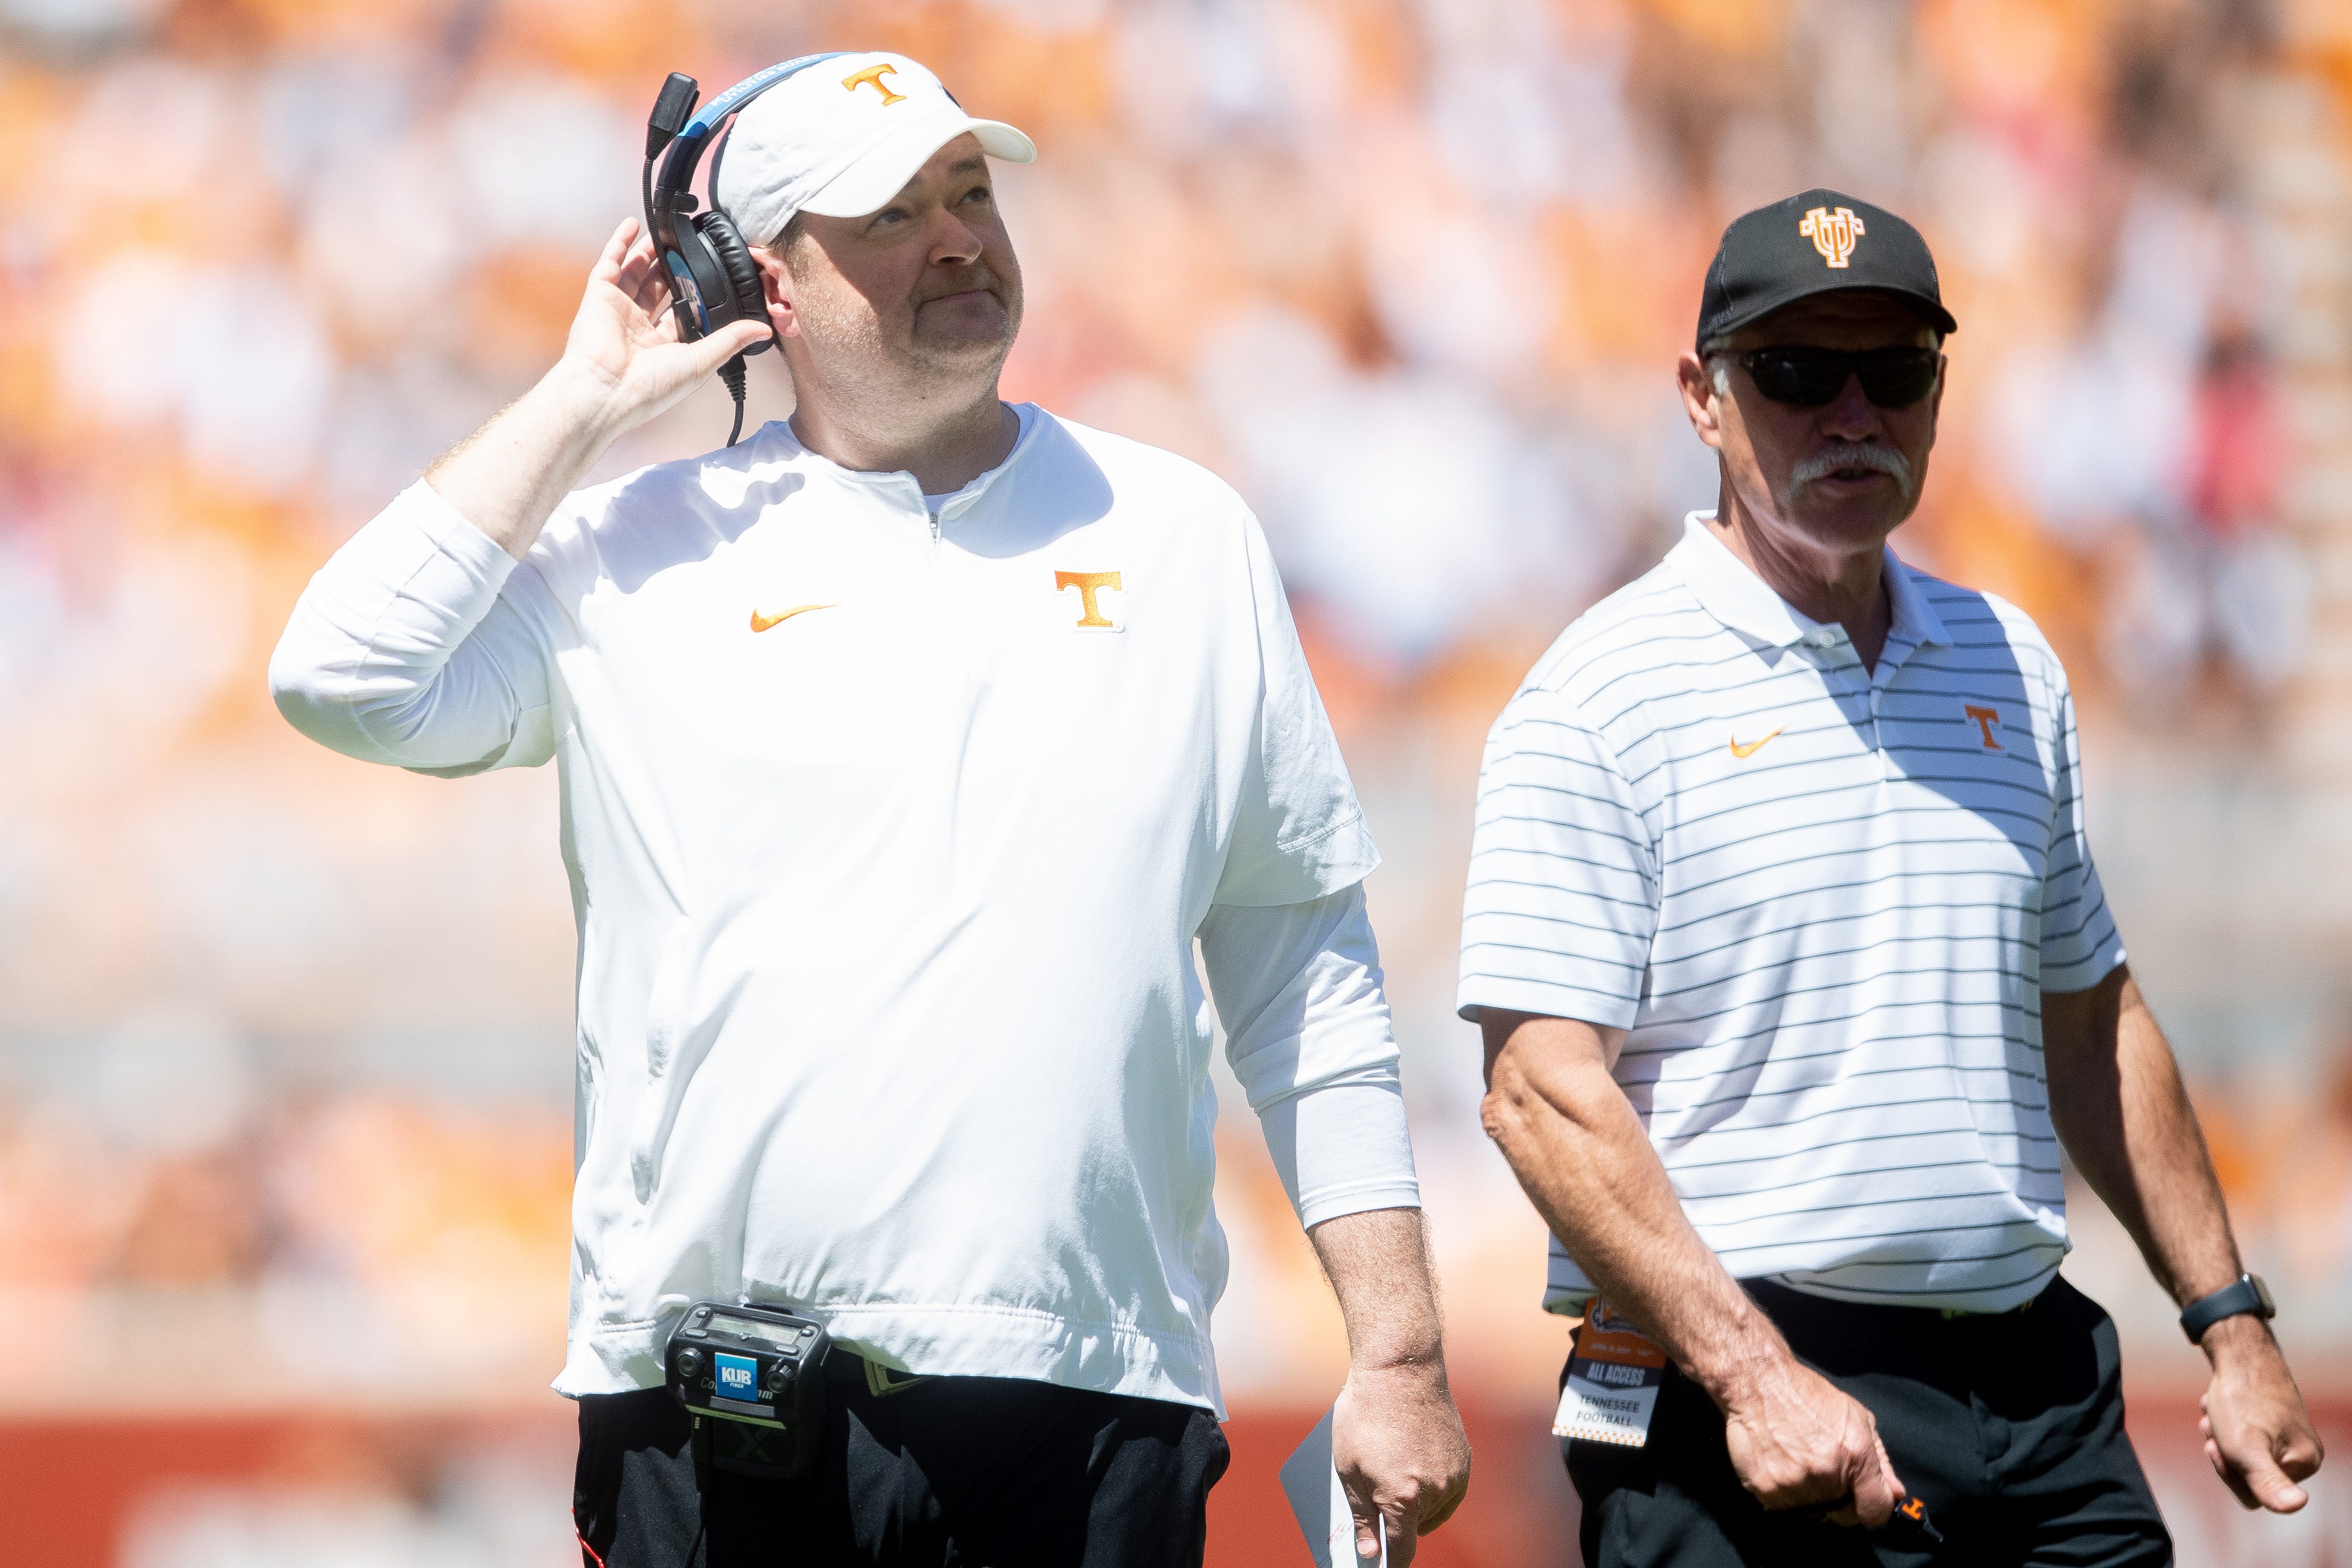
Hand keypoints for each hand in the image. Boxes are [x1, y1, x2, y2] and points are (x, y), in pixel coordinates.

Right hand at [556, 217, 772, 440]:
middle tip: (691, 246)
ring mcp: (619, 309)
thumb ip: (730, 340)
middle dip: (675, 267)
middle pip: (660, 288)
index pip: (685, 312)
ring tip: (669, 231)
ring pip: (637, 272)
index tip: (714, 274)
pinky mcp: (600, 296)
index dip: (697, 293)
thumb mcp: (701, 361)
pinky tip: (634, 224)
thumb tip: (764, 330)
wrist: (606, 390)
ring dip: (651, 251)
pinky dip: (620, 243)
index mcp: (665, 346)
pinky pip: (610, 264)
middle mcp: (641, 327)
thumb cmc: (651, 387)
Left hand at [1330, 1363, 1469, 1563]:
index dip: (1391, 1562)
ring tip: (1394, 1475)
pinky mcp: (1464, 1458)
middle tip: (1378, 1498)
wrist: (1401, 1370)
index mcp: (1402, 1497)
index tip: (1382, 1564)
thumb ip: (1362, 1515)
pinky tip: (1413, 1465)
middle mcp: (1434, 1490)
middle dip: (1397, 1522)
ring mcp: (1453, 1474)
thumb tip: (1370, 1552)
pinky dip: (1432, 1486)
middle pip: (1417, 1528)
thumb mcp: (1347, 1468)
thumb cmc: (1365, 1415)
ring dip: (1418, 1505)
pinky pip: (1449, 1488)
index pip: (1401, 1550)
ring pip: (1436, 1510)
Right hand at [1721, 1353, 1902, 1527]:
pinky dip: (1787, 1494)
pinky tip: (1782, 1467)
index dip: (1874, 1507)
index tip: (1865, 1498)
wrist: (1759, 1383)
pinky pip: (1785, 1508)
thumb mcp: (1857, 1418)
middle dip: (1842, 1501)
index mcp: (1856, 1456)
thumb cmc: (1811, 1396)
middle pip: (1844, 1516)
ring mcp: (1795, 1484)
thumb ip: (1880, 1461)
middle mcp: (1827, 1475)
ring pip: (1814, 1514)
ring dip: (1811, 1497)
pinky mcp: (1766, 1488)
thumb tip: (1896, 1495)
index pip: (1876, 1511)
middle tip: (1827, 1474)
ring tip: (1801, 1464)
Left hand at [2199, 1316, 2323, 1510]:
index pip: (2254, 1497)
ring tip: (2214, 1413)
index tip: (2217, 1445)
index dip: (2228, 1473)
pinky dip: (2223, 1423)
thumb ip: (2267, 1481)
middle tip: (2213, 1426)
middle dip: (2222, 1452)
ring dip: (2219, 1435)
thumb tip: (2297, 1505)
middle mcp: (2302, 1452)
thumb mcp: (2246, 1448)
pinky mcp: (2271, 1420)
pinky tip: (2217, 1405)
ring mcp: (2287, 1435)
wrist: (2238, 1350)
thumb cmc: (2240, 1399)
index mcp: (2304, 1464)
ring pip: (2239, 1454)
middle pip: (2246, 1476)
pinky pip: (2239, 1435)